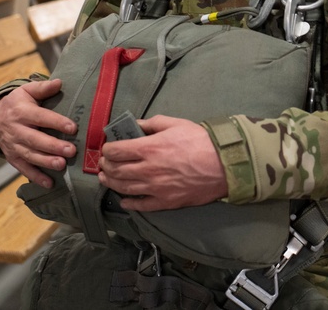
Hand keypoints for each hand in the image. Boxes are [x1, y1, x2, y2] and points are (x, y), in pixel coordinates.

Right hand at [0, 79, 76, 188]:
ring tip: (62, 165)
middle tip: (71, 151)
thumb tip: (59, 82)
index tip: (73, 128)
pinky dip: (36, 177)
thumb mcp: (26, 91)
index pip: (41, 117)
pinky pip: (24, 168)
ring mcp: (13, 145)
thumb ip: (42, 88)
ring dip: (46, 162)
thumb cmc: (17, 103)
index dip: (57, 122)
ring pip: (30, 155)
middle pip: (35, 139)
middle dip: (53, 146)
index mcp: (22, 112)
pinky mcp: (12, 157)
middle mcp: (16, 130)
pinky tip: (49, 183)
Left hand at [98, 115, 227, 210]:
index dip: (107, 150)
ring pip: (124, 188)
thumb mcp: (176, 124)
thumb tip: (135, 125)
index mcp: (149, 148)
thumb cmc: (201, 141)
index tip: (107, 149)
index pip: (116, 151)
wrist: (223, 165)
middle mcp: (147, 169)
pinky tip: (124, 200)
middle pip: (116, 170)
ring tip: (106, 179)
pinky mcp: (164, 202)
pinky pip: (141, 205)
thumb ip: (153, 123)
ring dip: (111, 183)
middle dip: (106, 166)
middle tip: (104, 164)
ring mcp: (155, 188)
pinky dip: (129, 203)